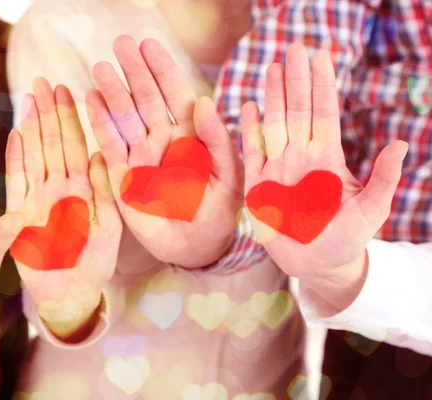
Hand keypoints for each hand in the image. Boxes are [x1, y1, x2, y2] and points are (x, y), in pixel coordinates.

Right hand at [6, 79, 121, 337]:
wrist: (70, 294)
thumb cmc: (94, 263)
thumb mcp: (109, 226)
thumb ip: (103, 191)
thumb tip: (97, 154)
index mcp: (83, 189)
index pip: (76, 145)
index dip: (72, 117)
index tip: (68, 88)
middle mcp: (60, 188)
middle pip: (54, 142)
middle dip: (49, 112)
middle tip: (44, 80)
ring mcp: (39, 199)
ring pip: (35, 155)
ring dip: (32, 127)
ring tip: (29, 98)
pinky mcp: (20, 214)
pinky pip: (17, 182)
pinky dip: (14, 159)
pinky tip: (12, 134)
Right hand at [86, 35, 243, 267]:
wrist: (198, 248)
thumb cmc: (220, 212)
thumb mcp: (229, 177)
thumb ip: (218, 141)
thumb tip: (204, 102)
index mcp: (191, 136)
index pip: (175, 94)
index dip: (162, 69)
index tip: (148, 44)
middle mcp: (163, 140)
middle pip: (146, 98)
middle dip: (134, 72)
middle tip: (119, 43)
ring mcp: (142, 156)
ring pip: (125, 117)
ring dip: (113, 92)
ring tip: (101, 68)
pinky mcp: (124, 176)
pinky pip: (110, 145)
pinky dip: (100, 124)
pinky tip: (91, 101)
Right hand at [240, 44, 407, 282]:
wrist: (317, 264)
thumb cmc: (346, 238)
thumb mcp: (371, 210)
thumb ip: (383, 179)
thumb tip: (400, 145)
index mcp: (327, 157)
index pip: (324, 113)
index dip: (322, 85)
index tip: (321, 57)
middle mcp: (301, 156)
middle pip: (297, 110)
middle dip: (295, 80)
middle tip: (293, 48)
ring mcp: (278, 168)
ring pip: (274, 124)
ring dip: (272, 96)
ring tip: (271, 68)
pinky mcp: (258, 185)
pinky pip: (252, 152)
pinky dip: (250, 130)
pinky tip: (249, 107)